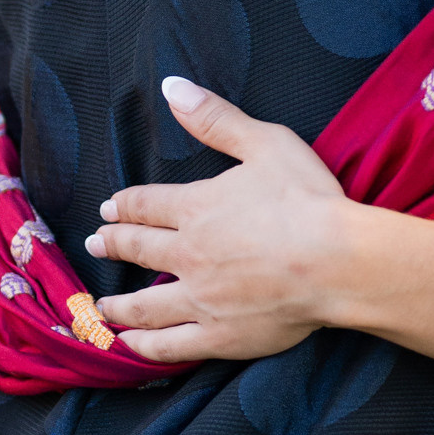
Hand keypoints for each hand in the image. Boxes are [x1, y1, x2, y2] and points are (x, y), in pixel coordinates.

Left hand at [85, 79, 367, 365]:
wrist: (338, 262)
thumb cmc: (308, 199)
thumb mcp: (265, 143)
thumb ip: (215, 118)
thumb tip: (171, 87)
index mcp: (196, 208)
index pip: (146, 205)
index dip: (124, 205)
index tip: (108, 208)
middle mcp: (188, 254)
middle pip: (138, 249)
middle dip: (113, 244)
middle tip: (96, 244)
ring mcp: (201, 299)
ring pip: (144, 304)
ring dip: (118, 304)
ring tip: (102, 306)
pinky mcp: (219, 335)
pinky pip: (170, 345)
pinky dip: (145, 347)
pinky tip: (130, 346)